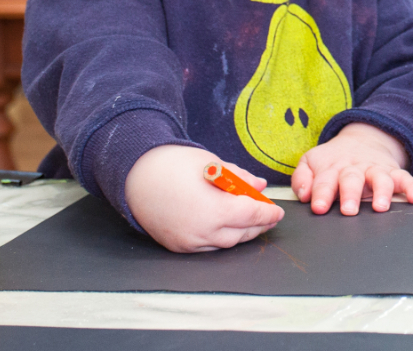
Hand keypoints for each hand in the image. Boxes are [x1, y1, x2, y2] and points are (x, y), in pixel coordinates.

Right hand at [125, 144, 284, 252]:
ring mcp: (188, 243)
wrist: (135, 176)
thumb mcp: (213, 164)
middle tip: (268, 216)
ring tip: (250, 221)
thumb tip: (260, 187)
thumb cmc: (174, 165)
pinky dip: (221, 239)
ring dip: (241, 234)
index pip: (251, 216)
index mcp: (213, 211)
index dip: (268, 213)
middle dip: (258, 225)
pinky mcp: (177, 246)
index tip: (277, 211)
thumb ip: (240, 178)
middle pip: (241, 234)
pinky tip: (228, 228)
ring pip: (225, 244)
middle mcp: (201, 233)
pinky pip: (207, 248)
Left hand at [291, 122, 412, 215]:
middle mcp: (354, 169)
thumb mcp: (311, 162)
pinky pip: (405, 178)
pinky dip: (411, 187)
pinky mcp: (393, 172)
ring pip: (380, 178)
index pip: (324, 181)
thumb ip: (302, 178)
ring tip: (380, 207)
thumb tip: (303, 194)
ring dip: (381, 191)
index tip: (318, 207)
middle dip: (350, 194)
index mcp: (331, 168)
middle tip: (348, 210)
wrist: (362, 140)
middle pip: (352, 179)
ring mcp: (375, 170)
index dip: (321, 194)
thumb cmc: (333, 159)